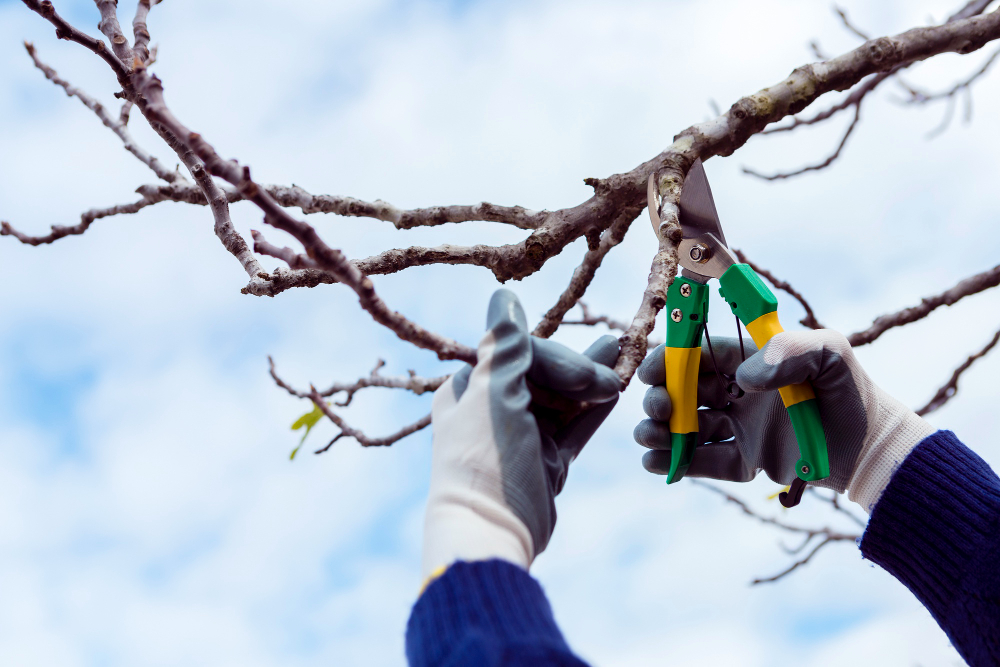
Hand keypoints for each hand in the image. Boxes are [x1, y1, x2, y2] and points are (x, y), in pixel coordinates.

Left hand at [422, 289, 621, 578]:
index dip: (555, 357)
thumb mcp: (494, 395)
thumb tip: (504, 296)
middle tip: (613, 374)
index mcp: (470, 388)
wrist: (491, 531)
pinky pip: (574, 427)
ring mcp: (523, 435)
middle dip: (579, 369)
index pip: (519, 352)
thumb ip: (505, 346)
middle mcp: (493, 407)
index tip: (584, 373)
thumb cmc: (484, 458)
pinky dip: (594, 411)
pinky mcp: (546, 460)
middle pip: (544, 373)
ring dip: (592, 380)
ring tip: (624, 354)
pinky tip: (618, 393)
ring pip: (564, 398)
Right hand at [634, 330, 933, 510]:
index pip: (699, 355)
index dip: (670, 361)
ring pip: (689, 428)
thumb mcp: (829, 354)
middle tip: (659, 410)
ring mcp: (741, 428)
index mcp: (750, 362)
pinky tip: (657, 463)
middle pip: (685, 392)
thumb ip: (788, 350)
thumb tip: (743, 378)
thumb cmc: (850, 391)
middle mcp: (740, 393)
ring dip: (662, 432)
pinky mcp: (747, 462)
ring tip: (648, 438)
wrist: (873, 449)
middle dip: (662, 399)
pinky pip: (707, 462)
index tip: (651, 372)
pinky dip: (680, 463)